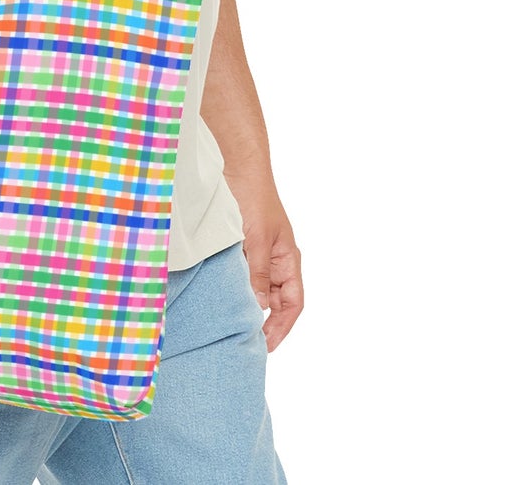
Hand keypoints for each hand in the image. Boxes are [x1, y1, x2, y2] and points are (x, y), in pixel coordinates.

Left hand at [234, 180, 303, 351]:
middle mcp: (275, 259)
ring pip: (255, 289)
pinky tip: (220, 296)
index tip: (266, 345)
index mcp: (288, 259)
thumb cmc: (254, 198)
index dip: (283, 327)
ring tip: (230, 324)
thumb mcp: (257, 239)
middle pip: (274, 301)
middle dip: (263, 321)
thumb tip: (257, 308)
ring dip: (246, 304)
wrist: (237, 166)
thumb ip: (258, 273)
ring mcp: (257, 253)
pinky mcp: (239, 247)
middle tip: (243, 340)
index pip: (293, 303)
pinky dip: (233, 287)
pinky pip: (240, 274)